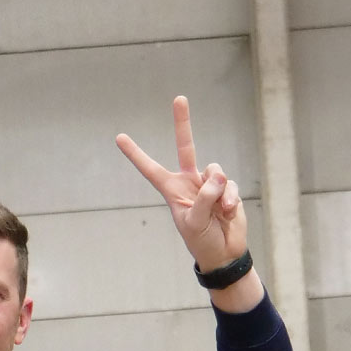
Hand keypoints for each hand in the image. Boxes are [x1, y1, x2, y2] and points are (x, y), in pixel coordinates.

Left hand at [117, 97, 248, 271]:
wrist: (225, 253)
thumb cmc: (202, 241)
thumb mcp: (195, 222)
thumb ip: (204, 197)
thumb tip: (217, 176)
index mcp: (172, 190)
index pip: (150, 169)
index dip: (136, 154)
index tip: (119, 138)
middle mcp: (189, 182)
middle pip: (186, 146)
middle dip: (183, 122)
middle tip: (179, 98)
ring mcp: (209, 184)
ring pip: (216, 170)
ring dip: (219, 191)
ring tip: (219, 210)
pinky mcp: (227, 189)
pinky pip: (230, 185)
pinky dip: (230, 198)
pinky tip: (227, 212)